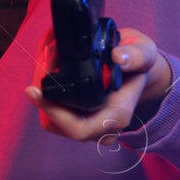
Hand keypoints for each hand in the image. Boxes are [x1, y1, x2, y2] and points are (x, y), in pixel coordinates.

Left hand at [24, 25, 172, 142]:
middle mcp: (102, 127)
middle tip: (39, 72)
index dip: (54, 113)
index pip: (79, 128)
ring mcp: (90, 125)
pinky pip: (56, 114)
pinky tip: (50, 75)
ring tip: (46, 66)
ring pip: (54, 122)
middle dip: (45, 101)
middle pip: (59, 126)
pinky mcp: (79, 118)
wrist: (137, 68)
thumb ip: (136, 55)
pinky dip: (49, 96)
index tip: (35, 90)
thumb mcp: (145, 51)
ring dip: (45, 97)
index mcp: (117, 115)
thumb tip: (117, 57)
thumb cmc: (139, 61)